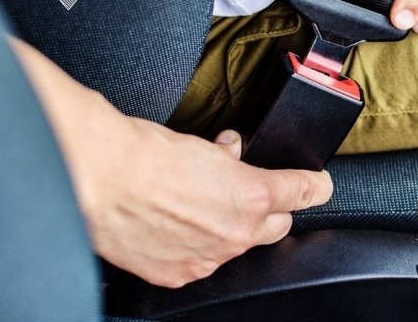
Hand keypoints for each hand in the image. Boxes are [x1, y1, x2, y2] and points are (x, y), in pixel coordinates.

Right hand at [10, 40, 333, 287]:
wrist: (100, 177)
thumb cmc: (146, 154)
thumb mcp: (203, 144)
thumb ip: (229, 158)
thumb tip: (232, 154)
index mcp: (253, 194)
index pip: (305, 192)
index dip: (314, 185)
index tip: (317, 183)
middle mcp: (237, 232)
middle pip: (278, 226)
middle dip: (269, 208)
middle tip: (244, 190)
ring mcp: (208, 257)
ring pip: (238, 245)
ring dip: (228, 227)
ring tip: (195, 204)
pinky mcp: (179, 273)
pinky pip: (202, 261)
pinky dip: (196, 245)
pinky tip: (175, 226)